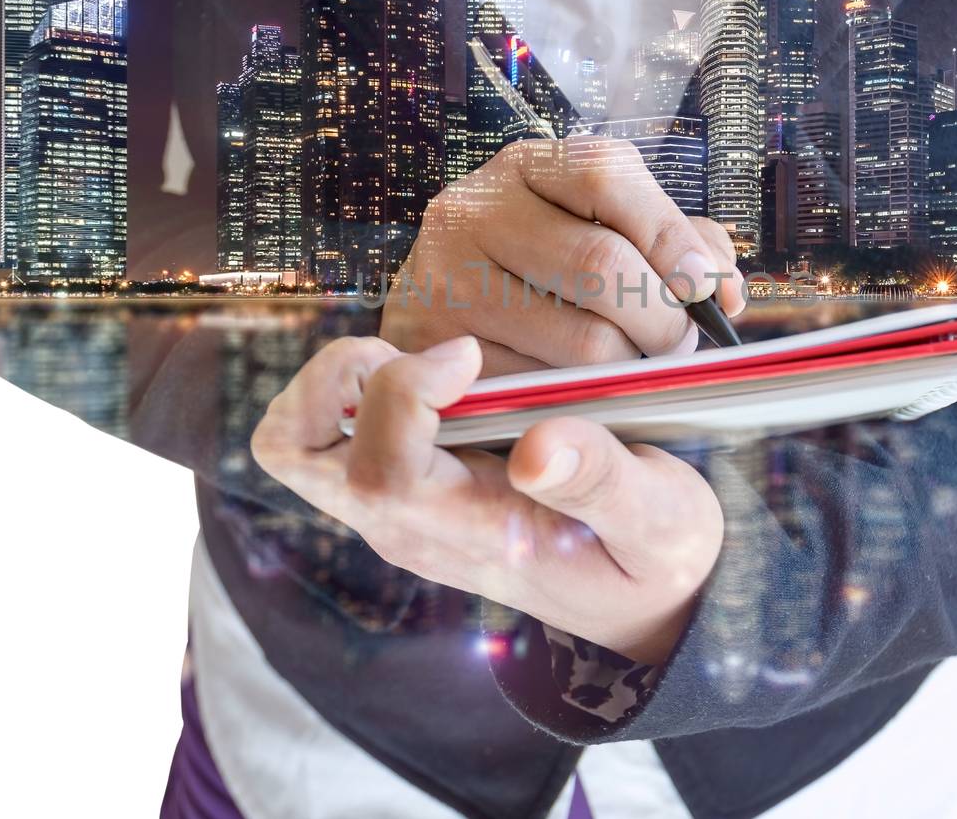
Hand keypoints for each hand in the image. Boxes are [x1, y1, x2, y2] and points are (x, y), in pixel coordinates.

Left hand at [251, 334, 723, 664]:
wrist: (643, 602)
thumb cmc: (651, 557)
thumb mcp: (660, 523)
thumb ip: (603, 485)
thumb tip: (535, 449)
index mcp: (462, 536)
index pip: (378, 471)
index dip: (404, 392)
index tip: (472, 355)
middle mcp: (406, 523)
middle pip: (296, 453)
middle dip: (334, 380)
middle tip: (421, 353)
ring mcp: (393, 505)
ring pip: (299, 440)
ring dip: (338, 381)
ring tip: (423, 359)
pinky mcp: (398, 482)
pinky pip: (331, 428)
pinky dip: (361, 384)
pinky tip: (438, 371)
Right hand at [381, 138, 744, 375]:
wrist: (439, 314)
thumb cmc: (540, 272)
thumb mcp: (602, 231)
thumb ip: (675, 243)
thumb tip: (724, 289)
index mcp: (525, 166)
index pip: (606, 177)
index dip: (669, 236)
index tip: (704, 286)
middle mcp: (473, 209)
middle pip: (602, 265)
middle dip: (662, 317)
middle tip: (679, 344)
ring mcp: (443, 277)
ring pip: (580, 340)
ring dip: (629, 366)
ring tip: (636, 367)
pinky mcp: (434, 350)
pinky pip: (542, 390)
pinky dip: (579, 401)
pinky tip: (583, 393)